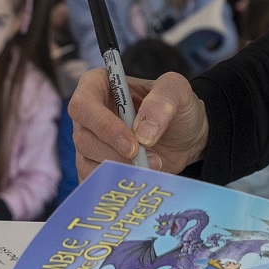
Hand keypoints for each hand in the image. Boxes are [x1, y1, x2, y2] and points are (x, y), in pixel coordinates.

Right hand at [69, 68, 206, 178]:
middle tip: (144, 157)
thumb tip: (142, 132)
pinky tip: (136, 179)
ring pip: (87, 162)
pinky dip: (114, 183)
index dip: (103, 126)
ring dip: (120, 168)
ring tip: (151, 165)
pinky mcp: (94, 167)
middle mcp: (88, 114)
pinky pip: (92, 181)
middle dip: (115, 153)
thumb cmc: (176, 107)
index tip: (133, 142)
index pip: (83, 104)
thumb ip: (163, 100)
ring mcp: (89, 142)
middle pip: (83, 137)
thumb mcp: (178, 90)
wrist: (185, 138)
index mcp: (98, 85)